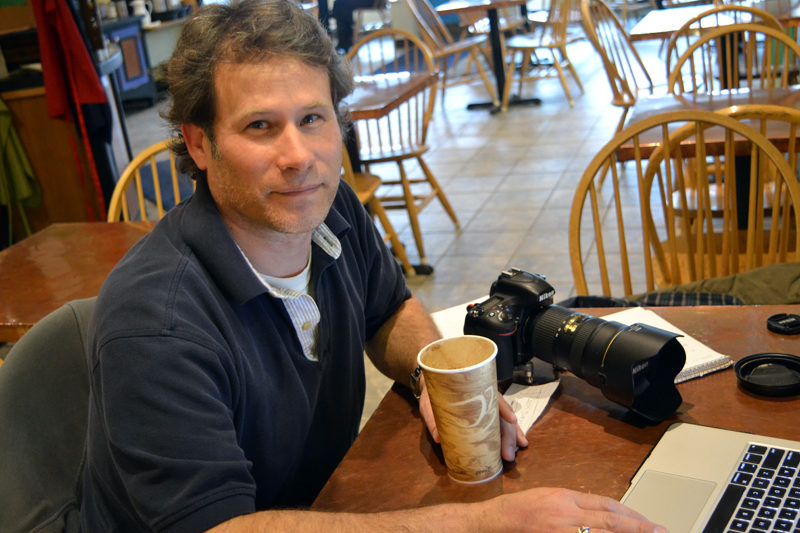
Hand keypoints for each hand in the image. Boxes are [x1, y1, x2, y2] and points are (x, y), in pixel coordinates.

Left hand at [419, 383, 528, 461]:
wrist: (433, 386)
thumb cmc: (434, 393)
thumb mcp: (429, 403)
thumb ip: (432, 418)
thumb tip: (438, 438)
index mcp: (474, 390)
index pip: (493, 396)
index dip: (504, 408)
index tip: (511, 420)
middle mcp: (485, 398)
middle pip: (502, 414)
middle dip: (509, 434)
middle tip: (508, 454)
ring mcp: (488, 407)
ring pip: (506, 419)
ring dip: (514, 435)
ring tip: (519, 449)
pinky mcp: (487, 416)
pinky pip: (502, 424)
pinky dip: (511, 434)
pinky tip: (519, 444)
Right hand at [486, 487, 667, 532]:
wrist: (495, 523)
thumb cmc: (517, 510)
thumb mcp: (547, 496)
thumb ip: (574, 504)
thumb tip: (601, 513)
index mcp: (566, 498)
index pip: (606, 504)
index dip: (630, 514)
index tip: (647, 521)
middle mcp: (567, 514)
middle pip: (611, 521)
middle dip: (639, 528)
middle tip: (660, 531)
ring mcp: (562, 532)